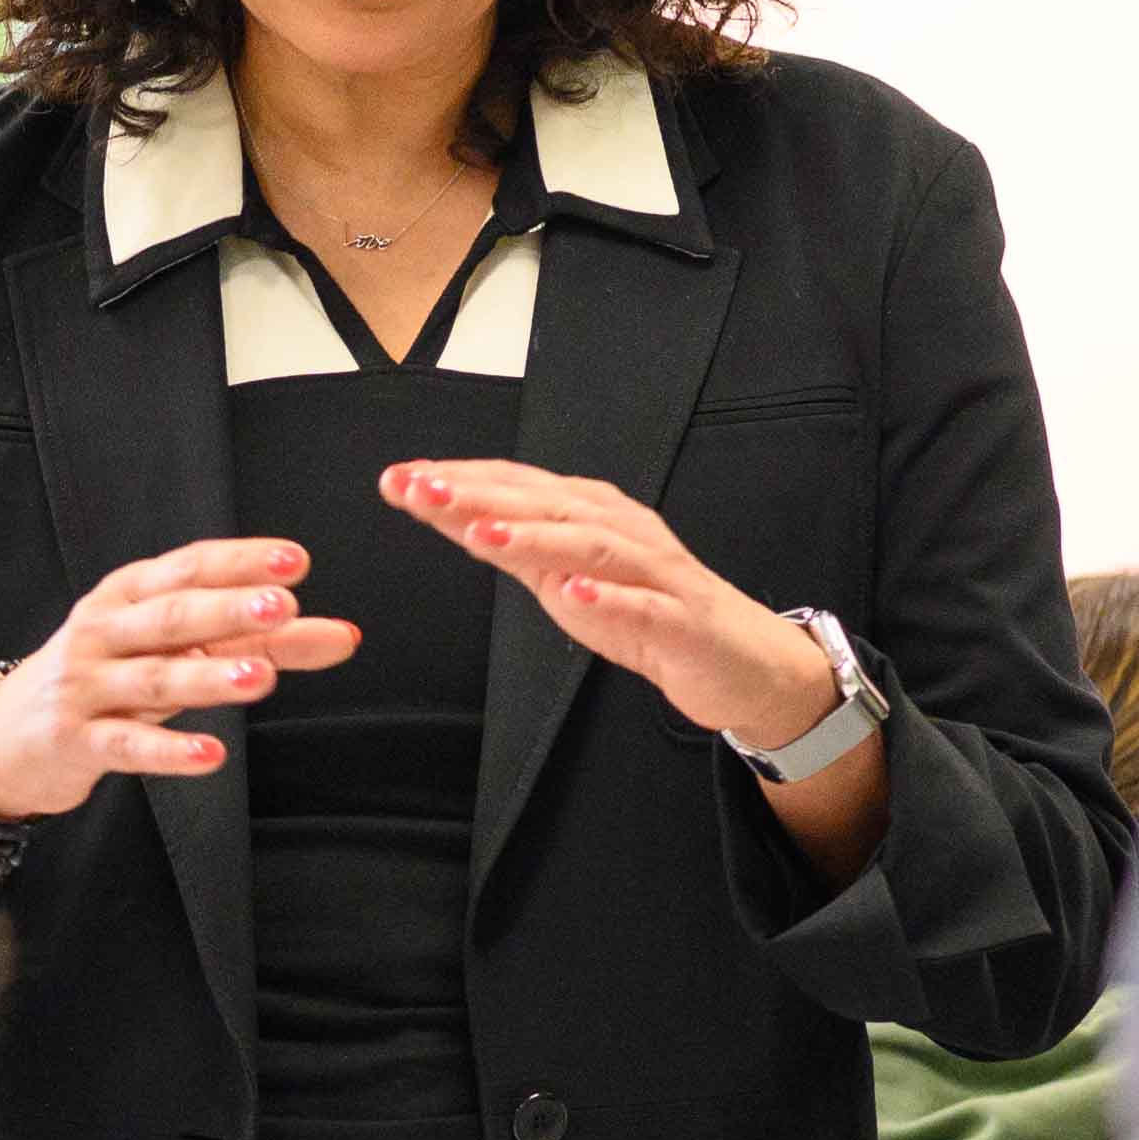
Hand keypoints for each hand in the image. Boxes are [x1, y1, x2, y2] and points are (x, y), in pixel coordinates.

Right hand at [0, 537, 366, 822]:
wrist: (9, 736)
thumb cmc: (110, 679)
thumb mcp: (177, 650)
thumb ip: (261, 641)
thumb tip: (346, 636)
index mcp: (128, 593)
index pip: (189, 568)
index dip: (240, 562)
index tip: (295, 560)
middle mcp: (104, 629)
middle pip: (171, 615)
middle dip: (228, 610)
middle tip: (282, 606)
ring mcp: (87, 684)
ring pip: (154, 678)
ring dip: (208, 678)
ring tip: (262, 680)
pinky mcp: (78, 739)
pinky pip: (128, 745)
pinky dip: (170, 751)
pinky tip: (213, 756)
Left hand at [383, 459, 840, 745]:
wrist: (740, 661)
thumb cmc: (648, 612)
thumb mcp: (565, 577)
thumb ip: (513, 546)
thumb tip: (443, 512)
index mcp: (589, 514)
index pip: (516, 486)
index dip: (458, 481)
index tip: (398, 478)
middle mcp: (621, 530)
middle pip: (545, 505)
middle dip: (480, 495)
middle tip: (420, 489)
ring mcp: (654, 573)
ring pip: (590, 545)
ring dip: (535, 536)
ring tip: (481, 533)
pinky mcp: (682, 619)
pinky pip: (644, 606)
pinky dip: (608, 599)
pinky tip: (573, 594)